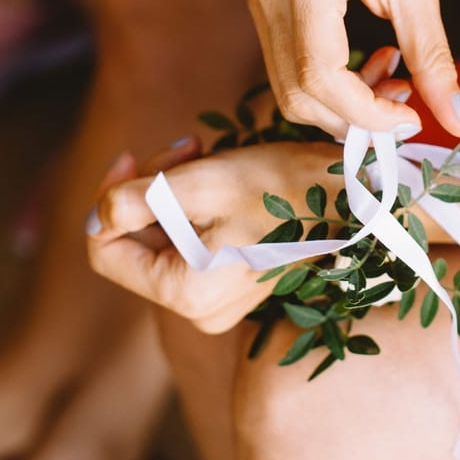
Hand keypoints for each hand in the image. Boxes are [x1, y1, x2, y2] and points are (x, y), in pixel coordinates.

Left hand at [87, 48, 412, 331]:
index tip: (133, 156)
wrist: (359, 197)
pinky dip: (197, 208)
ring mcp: (221, 303)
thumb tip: (100, 215)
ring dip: (173, 193)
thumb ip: (130, 200)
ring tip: (208, 157)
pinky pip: (193, 245)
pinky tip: (223, 177)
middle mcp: (200, 312)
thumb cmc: (283, 186)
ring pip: (164, 240)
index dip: (106, 198)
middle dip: (149, 190)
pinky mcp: (237, 286)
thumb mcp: (196, 182)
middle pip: (137, 244)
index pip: (103, 249)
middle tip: (186, 147)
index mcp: (184, 295)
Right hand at [249, 0, 459, 140]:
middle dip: (353, 115)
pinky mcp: (268, 3)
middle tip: (406, 106)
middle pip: (296, 89)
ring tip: (396, 79)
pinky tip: (373, 62)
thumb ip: (435, 60)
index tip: (409, 120)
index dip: (364, 111)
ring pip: (290, 86)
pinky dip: (332, 83)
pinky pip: (290, 66)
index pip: (318, 72)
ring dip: (344, 103)